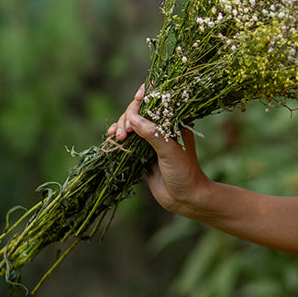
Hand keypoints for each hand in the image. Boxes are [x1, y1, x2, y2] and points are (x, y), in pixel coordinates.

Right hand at [108, 85, 209, 214]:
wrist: (185, 198)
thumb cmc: (184, 172)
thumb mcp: (169, 151)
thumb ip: (152, 134)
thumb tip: (133, 119)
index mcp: (176, 121)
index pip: (157, 101)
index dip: (145, 98)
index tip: (137, 99)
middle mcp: (163, 127)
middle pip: (140, 111)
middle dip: (129, 117)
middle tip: (125, 132)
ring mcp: (152, 139)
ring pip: (131, 124)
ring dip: (122, 126)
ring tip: (118, 137)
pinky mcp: (143, 151)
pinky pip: (127, 138)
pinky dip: (118, 135)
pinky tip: (112, 136)